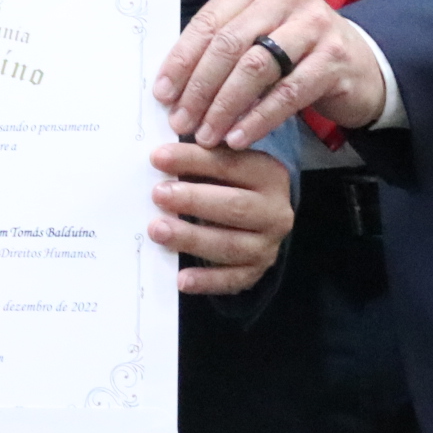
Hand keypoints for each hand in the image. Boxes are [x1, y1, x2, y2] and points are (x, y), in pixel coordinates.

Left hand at [148, 140, 292, 293]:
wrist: (258, 220)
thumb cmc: (229, 184)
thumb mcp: (223, 163)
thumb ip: (200, 156)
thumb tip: (161, 152)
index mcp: (269, 175)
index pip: (230, 165)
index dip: (193, 160)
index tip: (158, 158)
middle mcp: (275, 211)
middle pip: (234, 206)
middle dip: (193, 200)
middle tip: (158, 194)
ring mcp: (267, 245)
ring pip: (229, 245)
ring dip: (191, 238)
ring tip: (157, 230)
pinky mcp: (255, 272)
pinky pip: (230, 280)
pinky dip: (206, 280)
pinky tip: (181, 279)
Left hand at [155, 0, 386, 147]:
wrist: (360, 63)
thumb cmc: (294, 49)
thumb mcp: (257, 34)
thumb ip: (220, 46)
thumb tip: (169, 85)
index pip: (210, 21)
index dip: (182, 60)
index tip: (162, 93)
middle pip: (230, 43)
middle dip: (200, 87)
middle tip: (181, 121)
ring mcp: (315, 24)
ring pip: (256, 67)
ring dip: (225, 106)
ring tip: (206, 134)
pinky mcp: (334, 58)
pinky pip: (288, 93)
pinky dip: (258, 118)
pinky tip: (238, 138)